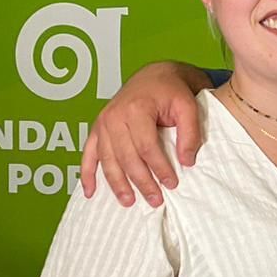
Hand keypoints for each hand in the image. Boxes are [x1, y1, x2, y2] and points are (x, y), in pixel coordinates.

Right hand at [78, 61, 208, 207]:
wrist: (154, 75)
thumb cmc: (172, 90)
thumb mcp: (188, 106)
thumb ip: (190, 133)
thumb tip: (186, 161)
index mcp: (135, 109)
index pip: (146, 146)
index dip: (159, 168)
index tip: (172, 184)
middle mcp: (113, 116)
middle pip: (126, 156)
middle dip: (141, 181)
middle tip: (155, 200)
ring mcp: (102, 123)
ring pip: (107, 159)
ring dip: (116, 183)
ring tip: (129, 202)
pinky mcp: (98, 128)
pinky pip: (89, 153)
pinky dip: (87, 173)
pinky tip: (90, 192)